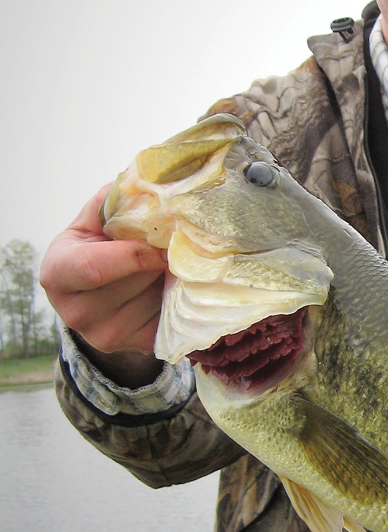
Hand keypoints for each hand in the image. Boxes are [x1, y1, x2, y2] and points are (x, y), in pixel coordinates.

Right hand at [40, 185, 167, 385]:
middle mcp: (77, 312)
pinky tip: (180, 284)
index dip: (132, 253)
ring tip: (175, 262)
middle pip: (136, 279)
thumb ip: (117, 201)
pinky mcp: (140, 346)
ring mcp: (108, 335)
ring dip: (177, 276)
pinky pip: (175, 318)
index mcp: (58, 273)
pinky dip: (185, 297)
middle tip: (180, 242)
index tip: (160, 241)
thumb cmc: (99, 245)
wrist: (101, 294)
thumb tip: (153, 185)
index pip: (91, 267)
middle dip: (163, 257)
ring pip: (159, 297)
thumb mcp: (96, 219)